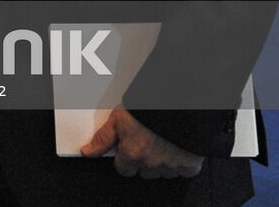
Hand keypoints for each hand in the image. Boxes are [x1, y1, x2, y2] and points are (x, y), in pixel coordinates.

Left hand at [80, 107, 203, 178]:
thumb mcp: (118, 118)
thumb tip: (87, 152)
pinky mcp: (190, 165)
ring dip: (161, 162)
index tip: (128, 149)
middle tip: (146, 142)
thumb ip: (103, 138)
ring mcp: (171, 166)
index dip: (124, 159)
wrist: (181, 105)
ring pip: (162, 173)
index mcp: (133, 154)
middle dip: (143, 161)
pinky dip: (181, 163)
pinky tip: (177, 147)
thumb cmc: (150, 107)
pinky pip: (184, 171)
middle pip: (143, 172)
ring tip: (161, 142)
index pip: (123, 170)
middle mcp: (151, 164)